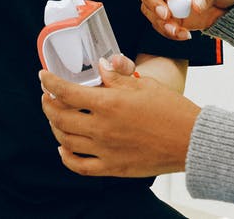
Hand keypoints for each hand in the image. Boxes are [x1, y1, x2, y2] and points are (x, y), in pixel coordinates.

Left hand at [40, 55, 198, 177]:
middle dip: (48, 104)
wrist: (191, 141)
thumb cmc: (172, 110)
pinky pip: (79, 166)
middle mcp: (102, 128)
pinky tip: (64, 148)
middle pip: (59, 117)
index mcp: (109, 103)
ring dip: (55, 127)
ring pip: (66, 140)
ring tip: (56, 117)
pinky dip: (66, 157)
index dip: (49, 82)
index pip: (66, 92)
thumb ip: (118, 76)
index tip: (42, 76)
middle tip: (47, 96)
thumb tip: (100, 65)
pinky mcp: (112, 167)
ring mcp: (105, 150)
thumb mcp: (144, 85)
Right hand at [135, 0, 233, 39]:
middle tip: (166, 15)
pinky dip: (168, 31)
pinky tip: (183, 34)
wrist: (230, 2)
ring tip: (178, 30)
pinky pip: (158, 23)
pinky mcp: (167, 15)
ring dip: (160, 21)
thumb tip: (196, 5)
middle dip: (151, 2)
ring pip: (147, 8)